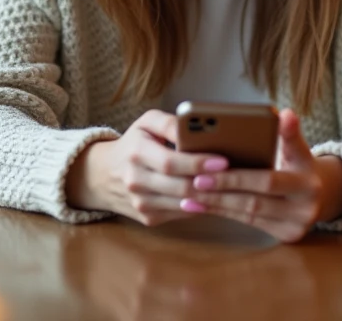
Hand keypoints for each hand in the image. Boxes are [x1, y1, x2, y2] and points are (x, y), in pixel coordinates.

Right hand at [66, 110, 228, 225]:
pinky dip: (200, 207)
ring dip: (211, 198)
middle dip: (212, 183)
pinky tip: (217, 197)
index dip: (198, 163)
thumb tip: (192, 128)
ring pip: (183, 204)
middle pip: (180, 187)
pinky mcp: (148, 219)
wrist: (103, 175)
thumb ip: (169, 123)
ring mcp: (141, 204)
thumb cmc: (134, 143)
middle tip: (238, 177)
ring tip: (235, 189)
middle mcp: (135, 182)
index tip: (224, 160)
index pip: (170, 162)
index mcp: (136, 153)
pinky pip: (181, 214)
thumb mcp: (146, 123)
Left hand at [180, 109, 341, 241]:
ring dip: (217, 203)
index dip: (240, 173)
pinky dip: (224, 212)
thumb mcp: (298, 148)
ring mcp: (296, 225)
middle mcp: (305, 206)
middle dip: (224, 187)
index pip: (270, 177)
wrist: (321, 196)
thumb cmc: (299, 165)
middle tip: (195, 179)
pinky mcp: (286, 237)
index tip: (212, 165)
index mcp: (308, 181)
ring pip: (249, 213)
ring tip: (190, 193)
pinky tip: (202, 205)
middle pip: (256, 198)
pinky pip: (249, 223)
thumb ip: (289, 133)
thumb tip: (284, 114)